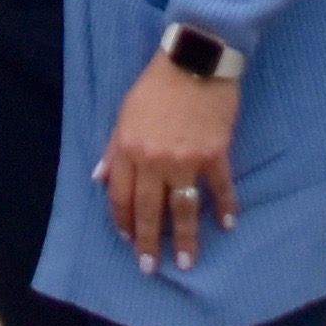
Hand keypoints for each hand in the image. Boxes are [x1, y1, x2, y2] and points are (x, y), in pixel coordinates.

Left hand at [99, 50, 241, 273]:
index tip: (128, 240)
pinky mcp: (215, 154)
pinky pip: (219, 188)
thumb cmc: (156, 84)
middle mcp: (154, 160)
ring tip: (187, 262)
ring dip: (186, 239)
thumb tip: (98, 178)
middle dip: (149, 244)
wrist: (195, 58)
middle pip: (150, 211)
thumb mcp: (124, 112)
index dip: (124, 221)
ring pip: (183, 209)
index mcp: (128, 148)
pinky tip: (226, 224)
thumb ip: (113, 148)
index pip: (120, 197)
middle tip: (151, 268)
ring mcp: (186, 159)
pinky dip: (225, 207)